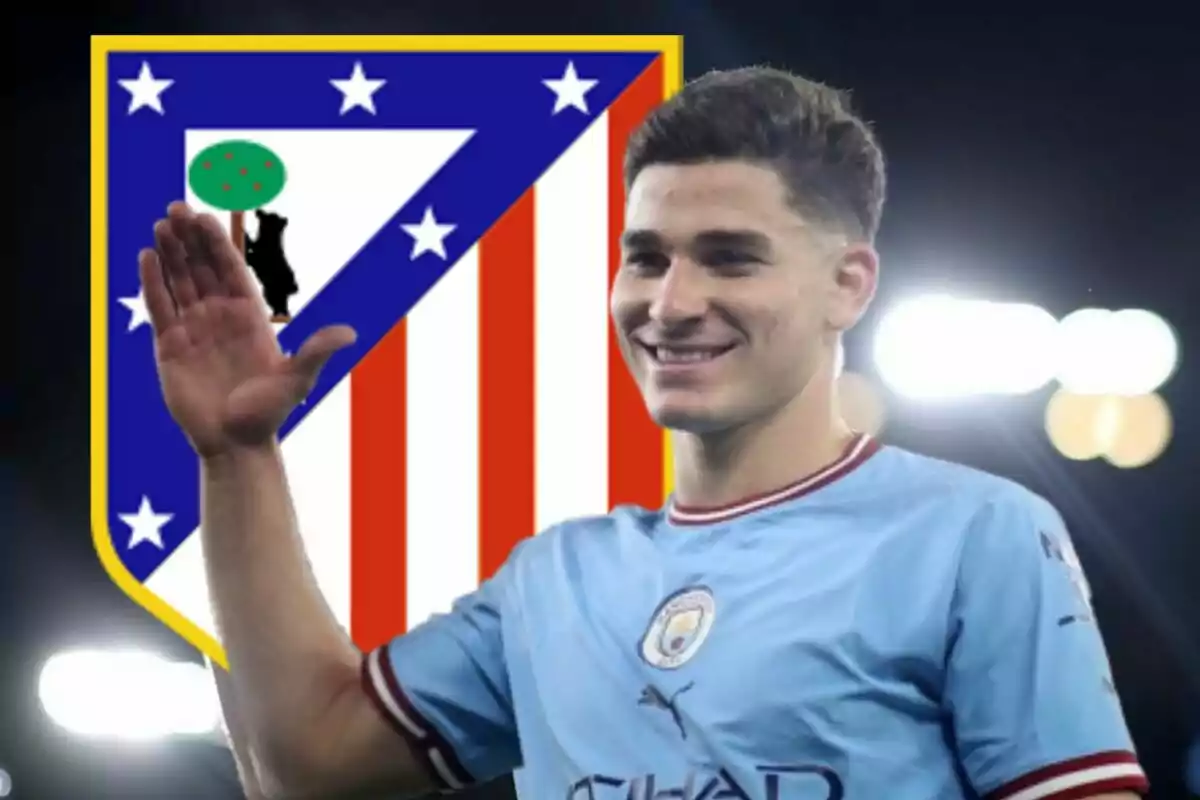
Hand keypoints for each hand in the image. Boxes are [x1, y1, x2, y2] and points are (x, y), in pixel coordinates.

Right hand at [141, 201, 355, 458]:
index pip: (231, 269)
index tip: (206, 217)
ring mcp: (193, 329)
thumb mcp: (298, 378)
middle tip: (178, 206)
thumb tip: (350, 333)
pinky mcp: (168, 347)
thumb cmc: (269, 413)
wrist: (237, 444)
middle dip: (190, 238)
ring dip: (170, 253)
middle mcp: (220, 317)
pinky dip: (152, 282)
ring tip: (161, 223)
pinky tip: (147, 256)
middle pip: (202, 268)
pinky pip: (159, 308)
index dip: (218, 243)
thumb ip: (318, 351)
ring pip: (179, 281)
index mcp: (250, 316)